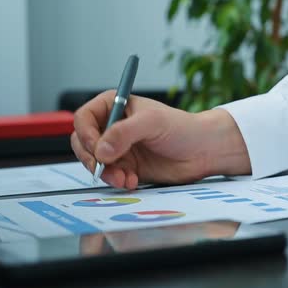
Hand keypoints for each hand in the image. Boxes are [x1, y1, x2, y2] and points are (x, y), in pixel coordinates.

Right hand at [71, 90, 250, 188]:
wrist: (204, 151)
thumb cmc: (182, 128)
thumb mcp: (152, 123)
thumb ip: (124, 133)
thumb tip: (100, 151)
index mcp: (115, 105)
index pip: (84, 118)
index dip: (86, 135)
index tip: (98, 149)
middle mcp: (113, 126)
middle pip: (83, 142)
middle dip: (92, 158)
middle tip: (104, 168)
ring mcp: (119, 148)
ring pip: (95, 162)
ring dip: (105, 173)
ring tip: (124, 178)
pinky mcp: (127, 167)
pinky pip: (110, 176)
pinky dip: (117, 181)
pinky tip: (132, 182)